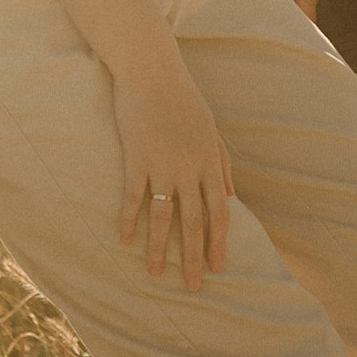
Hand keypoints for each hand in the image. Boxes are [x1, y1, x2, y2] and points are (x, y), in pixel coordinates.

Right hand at [112, 55, 233, 287]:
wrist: (153, 71)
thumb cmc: (183, 100)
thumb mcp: (211, 131)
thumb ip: (223, 165)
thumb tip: (232, 196)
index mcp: (211, 162)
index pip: (220, 211)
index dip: (218, 241)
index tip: (217, 266)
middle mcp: (190, 167)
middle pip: (195, 221)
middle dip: (194, 256)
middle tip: (192, 285)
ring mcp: (163, 163)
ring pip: (164, 215)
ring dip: (159, 248)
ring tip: (155, 274)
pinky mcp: (137, 156)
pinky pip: (133, 195)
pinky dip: (128, 219)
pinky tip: (124, 239)